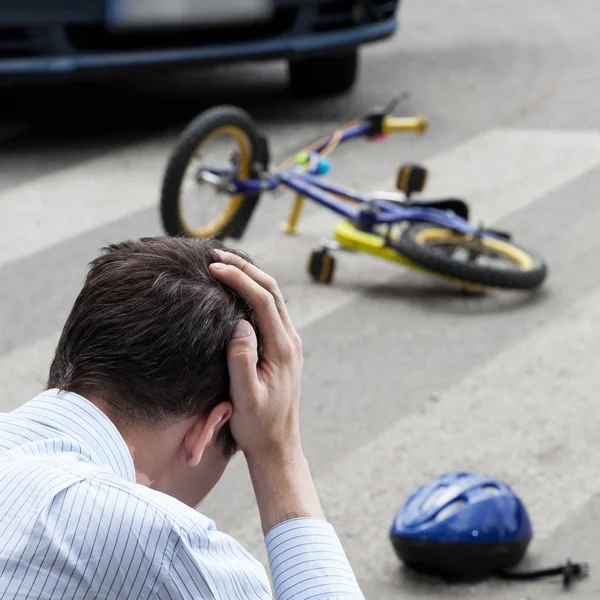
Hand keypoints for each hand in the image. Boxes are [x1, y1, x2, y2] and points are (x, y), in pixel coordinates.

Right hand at [209, 251, 302, 461]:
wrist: (277, 445)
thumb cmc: (258, 425)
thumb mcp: (245, 398)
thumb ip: (242, 361)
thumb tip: (239, 324)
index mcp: (283, 348)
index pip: (263, 300)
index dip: (239, 279)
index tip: (213, 268)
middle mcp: (290, 340)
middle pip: (272, 290)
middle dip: (246, 268)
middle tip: (216, 255)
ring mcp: (288, 342)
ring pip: (273, 297)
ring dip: (251, 277)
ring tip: (224, 264)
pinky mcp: (283, 347)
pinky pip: (270, 310)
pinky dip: (254, 292)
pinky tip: (237, 290)